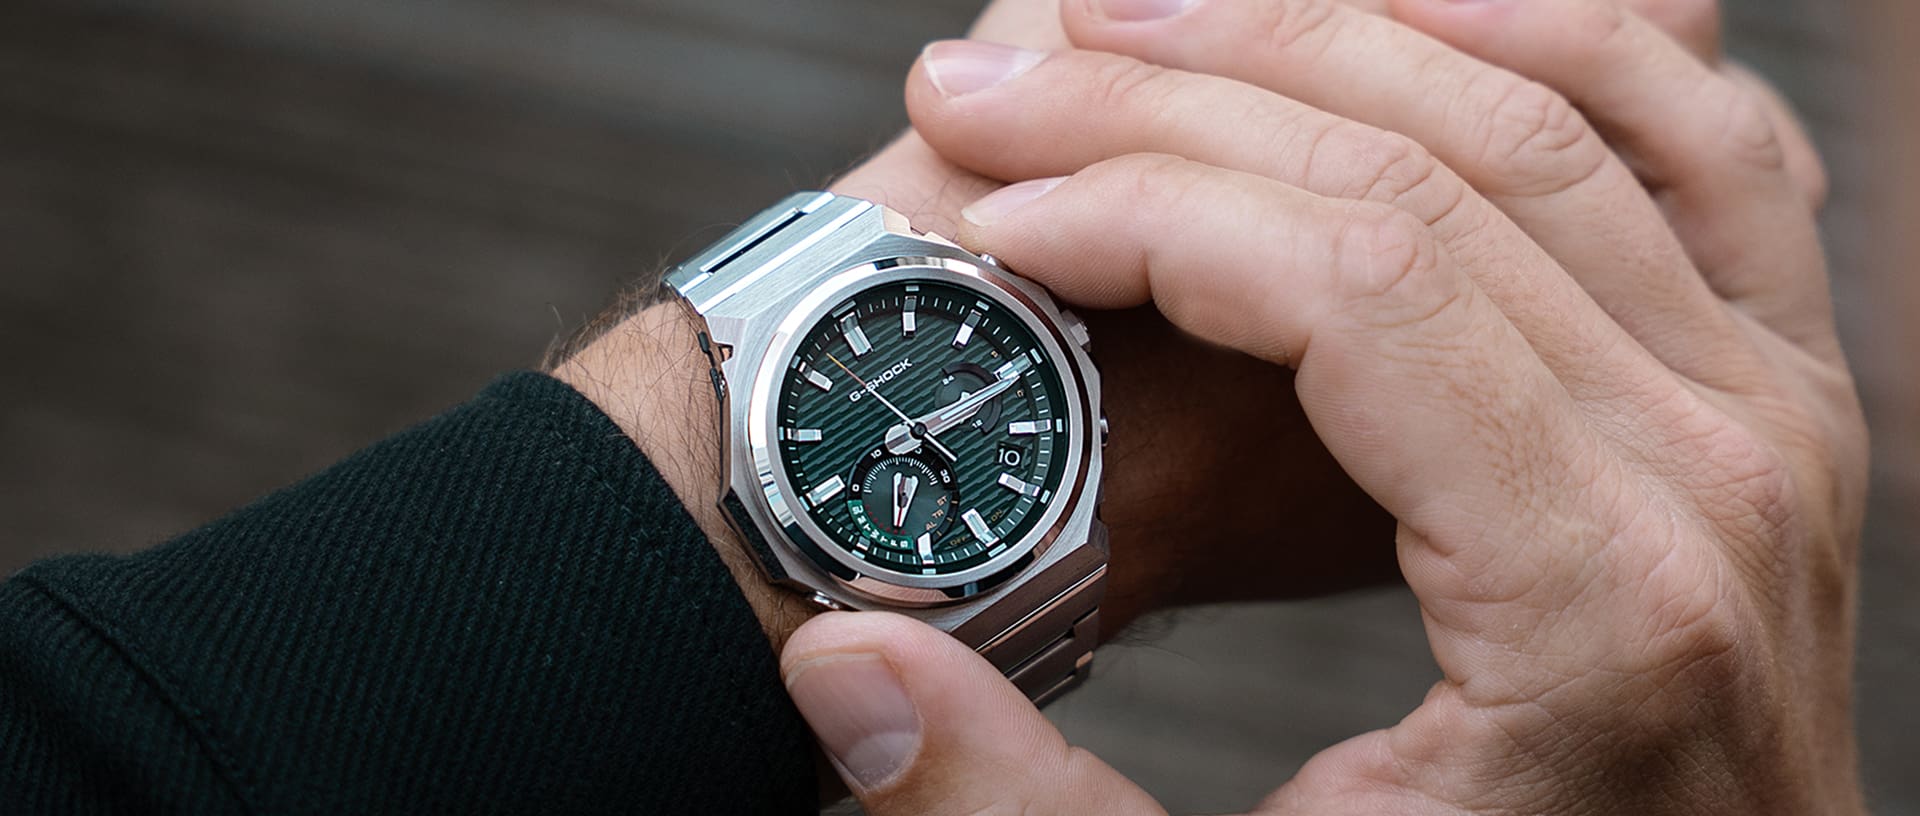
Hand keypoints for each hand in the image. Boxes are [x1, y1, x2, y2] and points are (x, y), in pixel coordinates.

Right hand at [781, 0, 1865, 812]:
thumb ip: (1021, 805)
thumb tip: (838, 664)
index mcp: (1595, 603)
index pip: (1356, 286)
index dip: (1145, 213)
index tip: (995, 216)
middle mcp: (1720, 473)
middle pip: (1440, 168)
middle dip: (1187, 97)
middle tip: (999, 82)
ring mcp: (1780, 410)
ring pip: (1574, 103)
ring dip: (1347, 28)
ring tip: (1149, 13)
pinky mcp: (1788, 390)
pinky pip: (1701, 137)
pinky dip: (1560, 36)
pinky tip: (1411, 16)